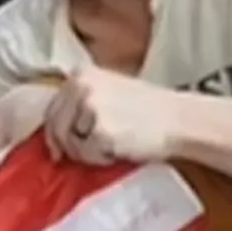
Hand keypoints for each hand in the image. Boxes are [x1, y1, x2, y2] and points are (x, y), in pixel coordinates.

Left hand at [43, 66, 174, 164]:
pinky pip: (87, 155)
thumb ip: (81, 102)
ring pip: (70, 143)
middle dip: (68, 145)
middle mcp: (81, 85)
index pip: (52, 108)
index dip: (53, 132)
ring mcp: (90, 107)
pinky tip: (122, 148)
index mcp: (82, 73)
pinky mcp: (100, 130)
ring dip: (88, 152)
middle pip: (55, 127)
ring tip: (116, 142)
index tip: (57, 148)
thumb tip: (54, 133)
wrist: (179, 119)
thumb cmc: (149, 110)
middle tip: (89, 152)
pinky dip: (101, 158)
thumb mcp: (109, 90)